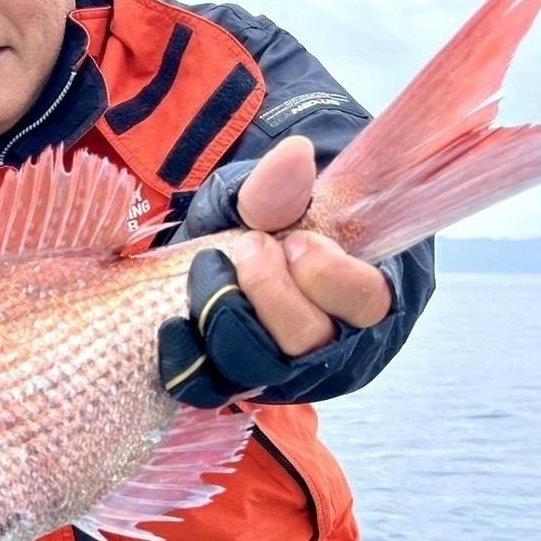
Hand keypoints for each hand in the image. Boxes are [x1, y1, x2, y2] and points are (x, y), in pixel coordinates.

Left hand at [158, 136, 392, 406]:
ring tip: (210, 267)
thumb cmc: (275, 221)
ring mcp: (280, 369)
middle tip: (249, 246)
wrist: (238, 244)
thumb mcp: (278, 195)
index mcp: (364, 295)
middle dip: (271, 290)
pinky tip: (174, 324)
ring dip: (226, 315)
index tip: (297, 241)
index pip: (367, 302)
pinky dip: (186, 357)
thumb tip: (294, 154)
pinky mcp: (233, 382)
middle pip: (308, 340)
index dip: (331, 276)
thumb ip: (284, 184)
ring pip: (258, 366)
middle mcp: (330, 345)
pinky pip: (209, 386)